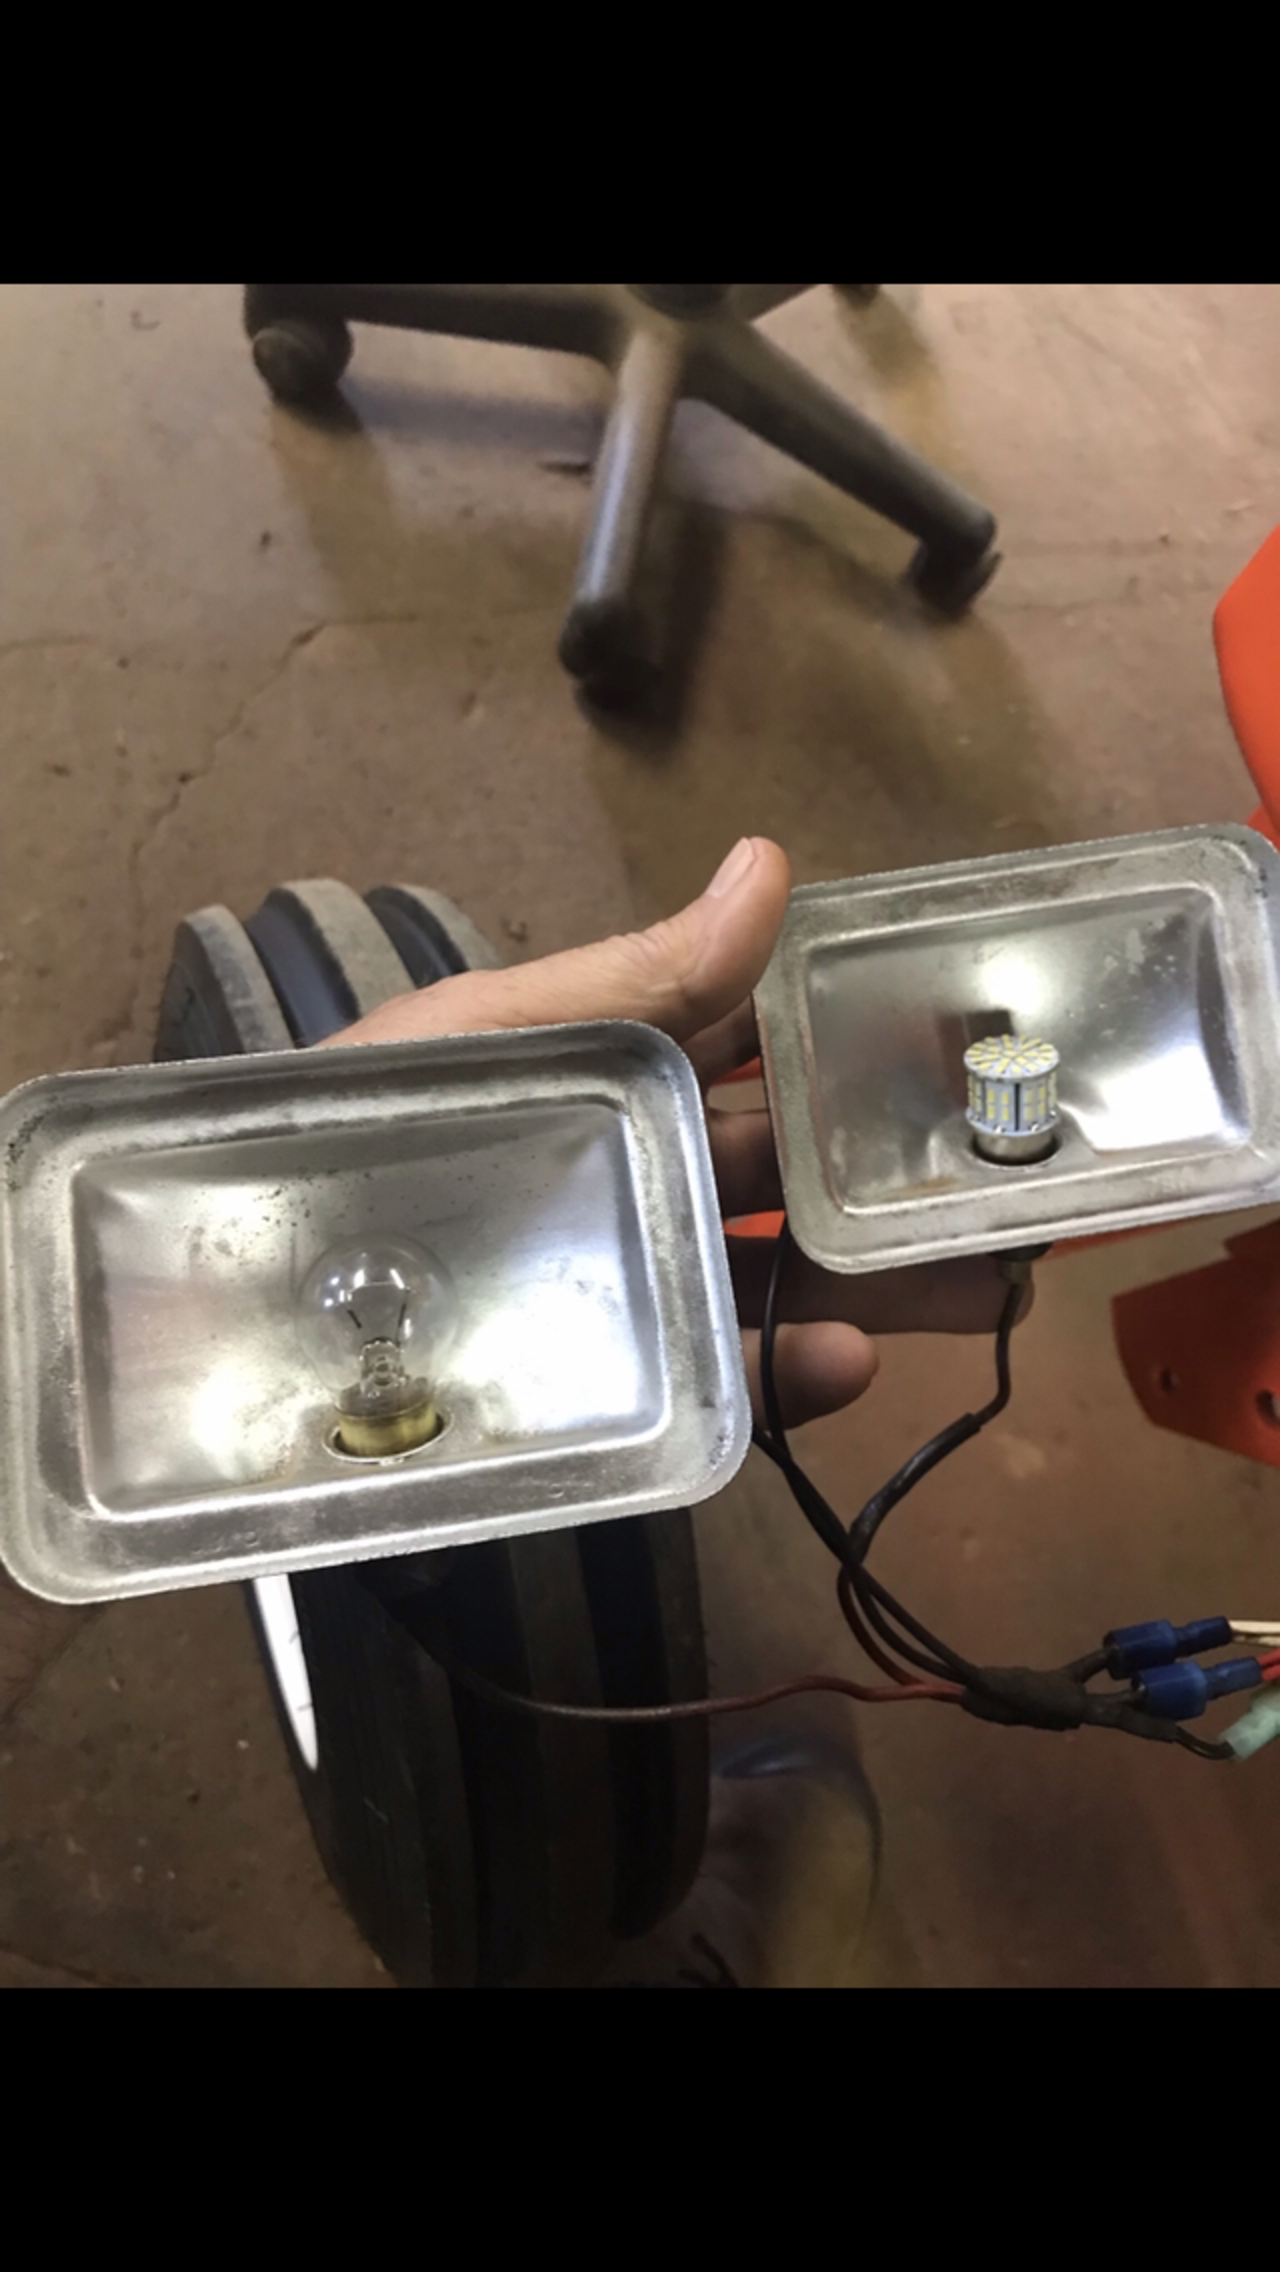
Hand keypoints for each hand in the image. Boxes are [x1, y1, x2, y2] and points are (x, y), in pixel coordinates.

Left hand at [333, 838, 1025, 1428]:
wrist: (231, 1308)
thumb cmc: (352, 1141)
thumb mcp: (493, 1044)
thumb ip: (634, 981)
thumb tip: (770, 865)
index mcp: (628, 1074)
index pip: (767, 1045)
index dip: (860, 1036)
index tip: (965, 1033)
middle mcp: (651, 1177)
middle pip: (801, 1173)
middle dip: (903, 1174)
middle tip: (1019, 1182)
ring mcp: (639, 1285)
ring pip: (791, 1280)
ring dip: (891, 1284)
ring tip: (986, 1283)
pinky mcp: (616, 1387)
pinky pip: (723, 1384)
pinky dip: (791, 1377)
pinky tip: (847, 1359)